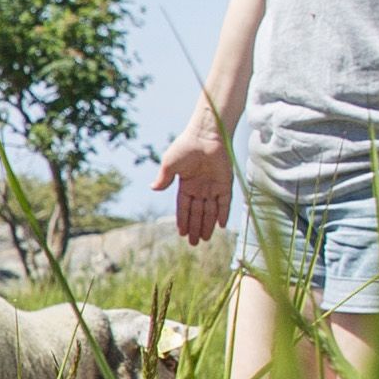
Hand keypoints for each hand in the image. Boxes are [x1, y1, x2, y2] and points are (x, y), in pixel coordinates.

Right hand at [152, 127, 232, 245]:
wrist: (206, 134)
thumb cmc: (186, 146)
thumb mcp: (170, 164)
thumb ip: (164, 178)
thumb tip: (153, 189)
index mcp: (185, 185)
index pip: (183, 207)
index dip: (183, 220)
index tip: (182, 234)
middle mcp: (200, 188)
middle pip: (197, 212)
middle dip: (195, 228)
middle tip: (194, 244)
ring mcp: (213, 186)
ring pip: (210, 211)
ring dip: (207, 225)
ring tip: (205, 239)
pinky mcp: (225, 183)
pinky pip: (225, 202)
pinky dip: (223, 213)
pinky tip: (221, 226)